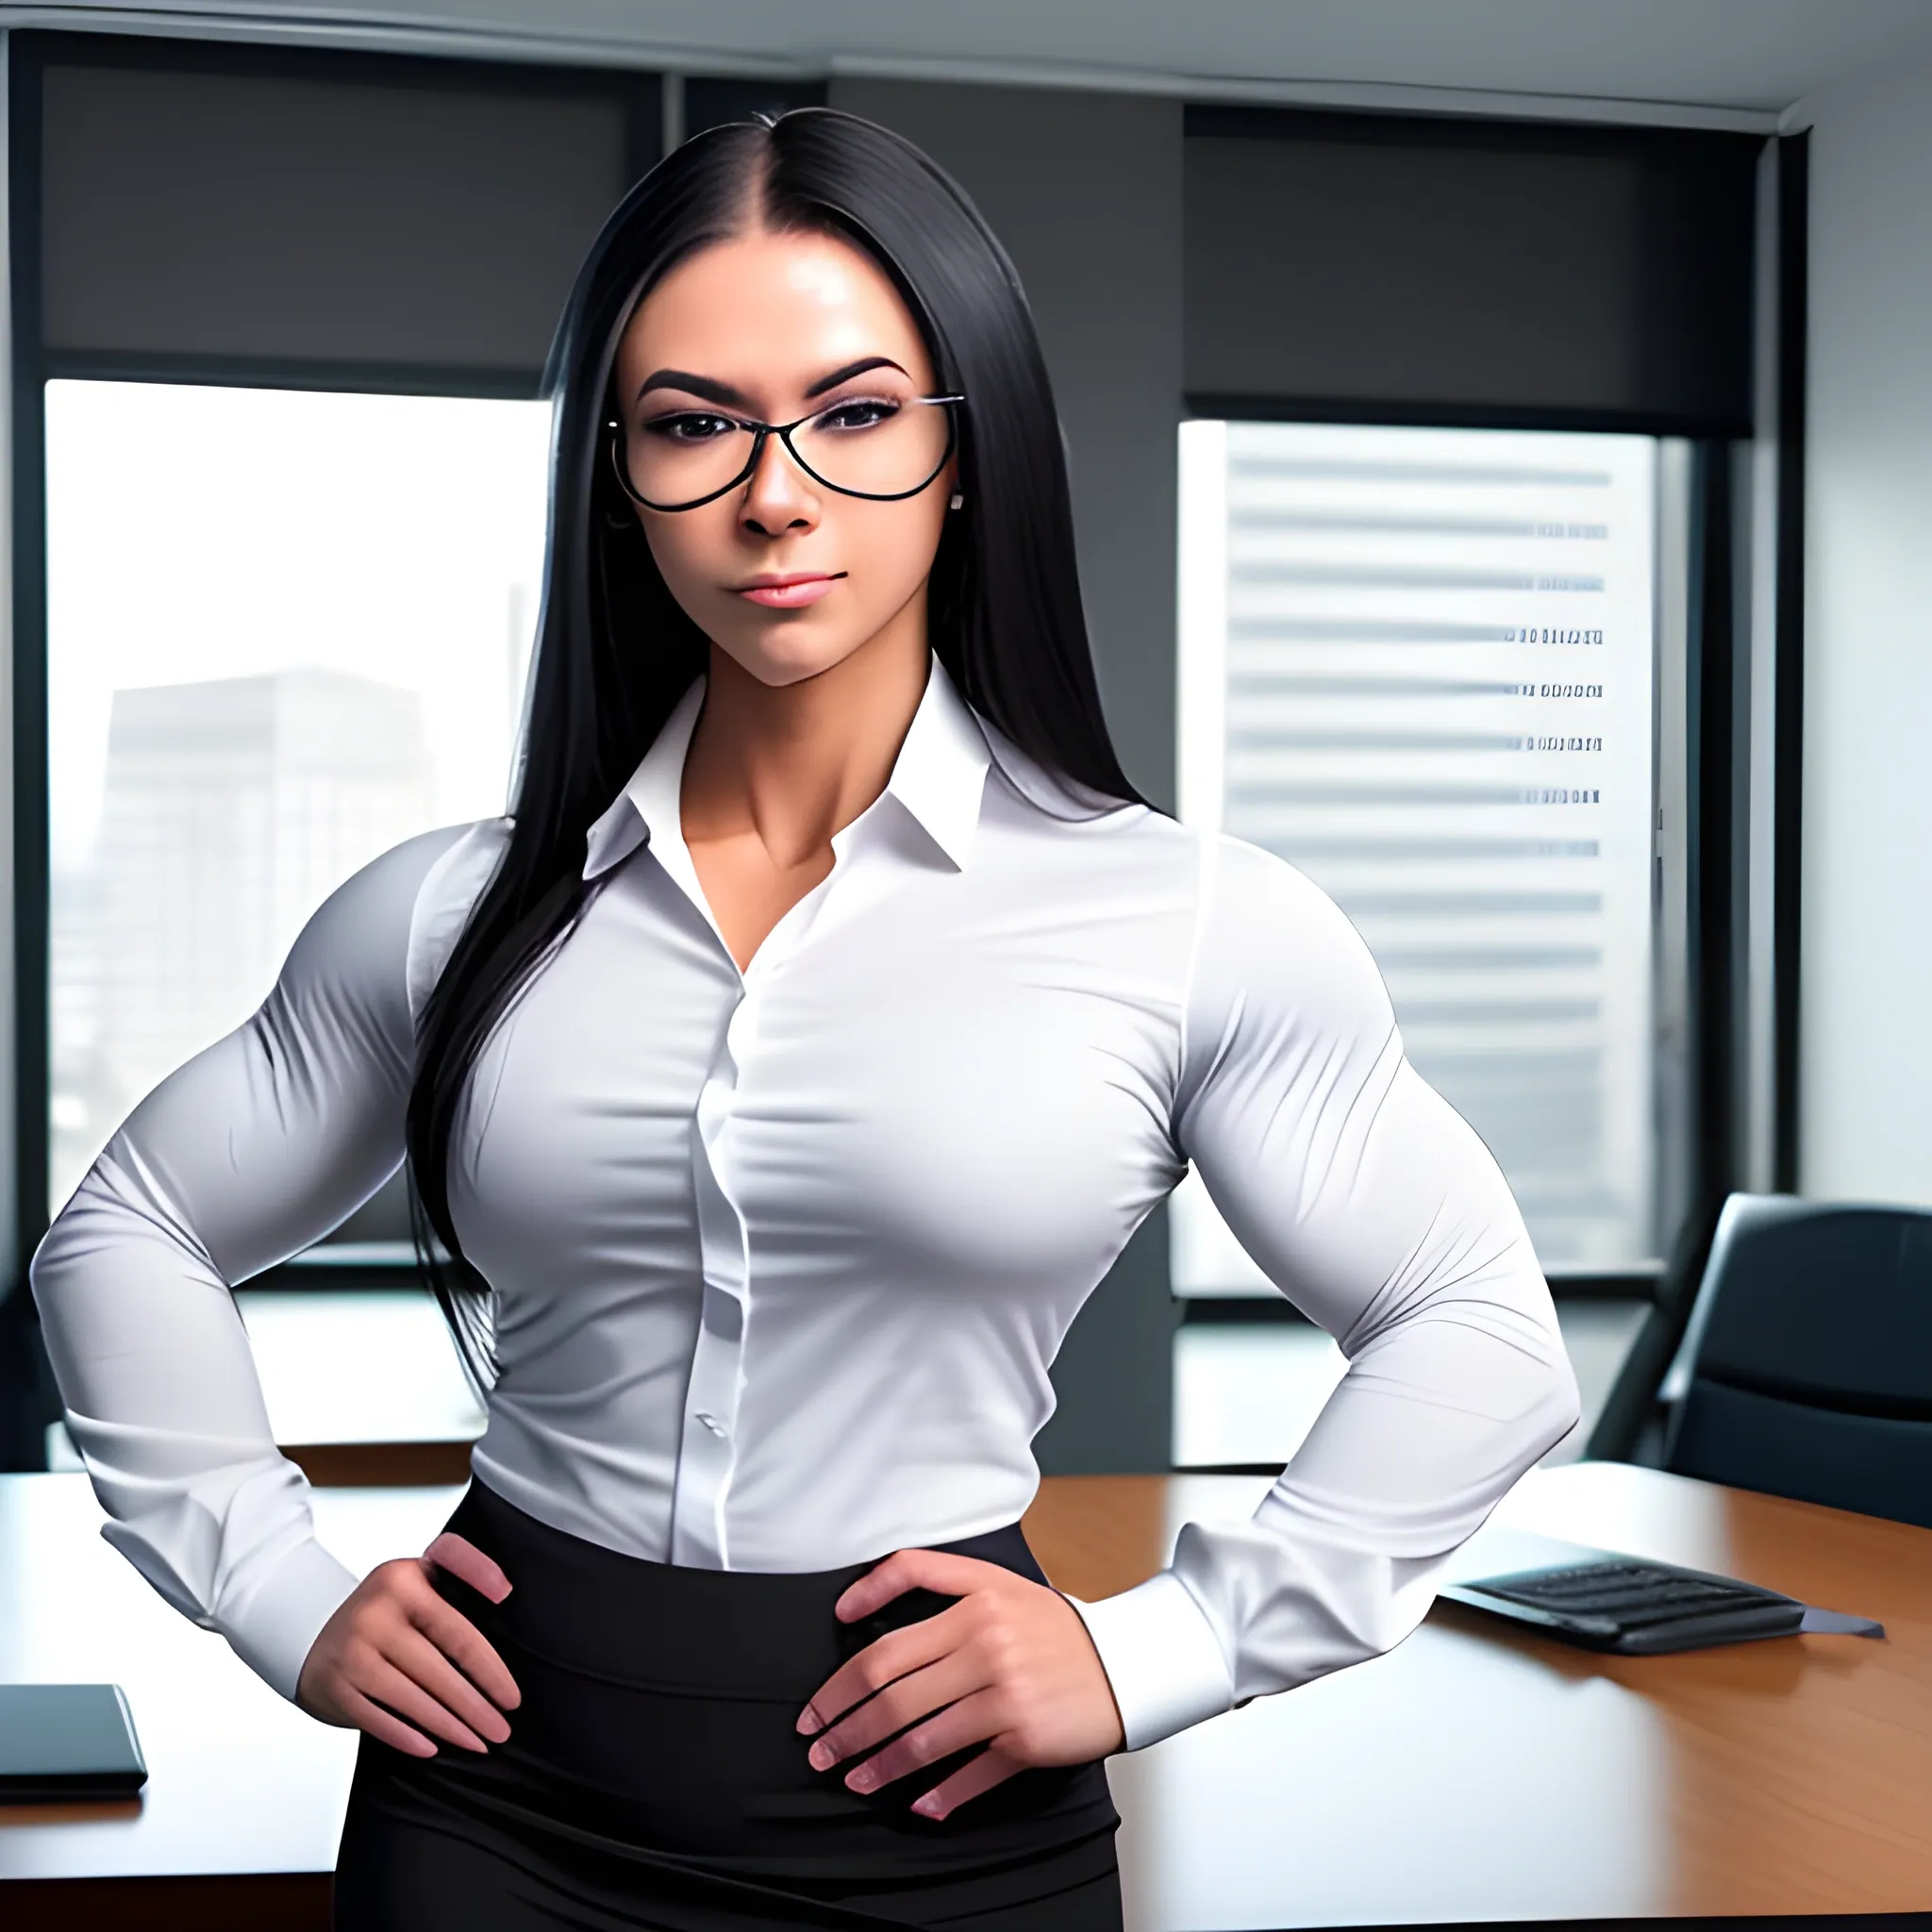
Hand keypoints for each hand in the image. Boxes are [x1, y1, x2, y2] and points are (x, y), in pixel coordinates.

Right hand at [295, 1532, 520, 1758]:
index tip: (512, 1695)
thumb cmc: (384, 1604)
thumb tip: (504, 1593)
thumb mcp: (421, 1572)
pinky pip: (378, 1719)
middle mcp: (375, 1614)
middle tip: (501, 1729)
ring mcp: (352, 1652)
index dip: (490, 1667)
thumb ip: (463, 1569)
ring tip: (478, 1742)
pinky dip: (407, 1737)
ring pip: (412, 1699)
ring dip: (450, 1727)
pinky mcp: (335, 1686)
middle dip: (476, 1707)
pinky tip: (432, 1747)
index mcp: (404, 1580)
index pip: (459, 1630)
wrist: (310, 1623)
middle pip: (439, 1671)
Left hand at [795, 1549, 1124, 1821]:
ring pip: (922, 1736)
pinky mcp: (1026, 1739)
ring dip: (878, 1763)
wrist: (1127, 1661)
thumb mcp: (998, 1583)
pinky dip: (940, 1794)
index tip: (818, 1699)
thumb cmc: (1054, 1627)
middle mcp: (986, 1647)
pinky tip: (916, 1802)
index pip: (889, 1641)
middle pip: (893, 1692)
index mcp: (975, 1605)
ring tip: (851, 1775)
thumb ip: (932, 1579)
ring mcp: (1006, 1696)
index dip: (842, 1673)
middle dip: (845, 1724)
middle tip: (819, 1744)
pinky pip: (972, 1772)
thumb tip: (857, 1605)